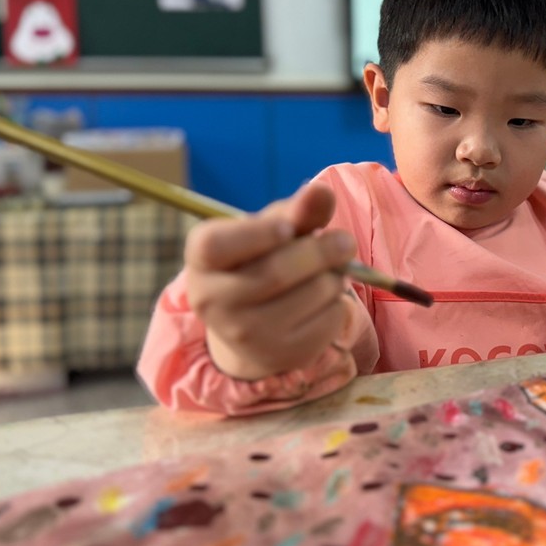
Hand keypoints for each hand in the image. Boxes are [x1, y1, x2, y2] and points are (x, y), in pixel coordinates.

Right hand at [184, 182, 357, 379]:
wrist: (253, 325)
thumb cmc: (264, 258)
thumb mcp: (275, 229)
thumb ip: (298, 210)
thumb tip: (322, 190)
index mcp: (201, 257)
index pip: (216, 246)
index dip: (258, 234)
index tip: (288, 228)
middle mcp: (211, 300)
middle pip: (276, 272)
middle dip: (322, 250)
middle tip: (345, 242)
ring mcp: (243, 334)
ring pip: (310, 295)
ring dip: (335, 277)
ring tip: (330, 272)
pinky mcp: (279, 355)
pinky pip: (328, 321)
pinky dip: (338, 303)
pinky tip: (325, 300)